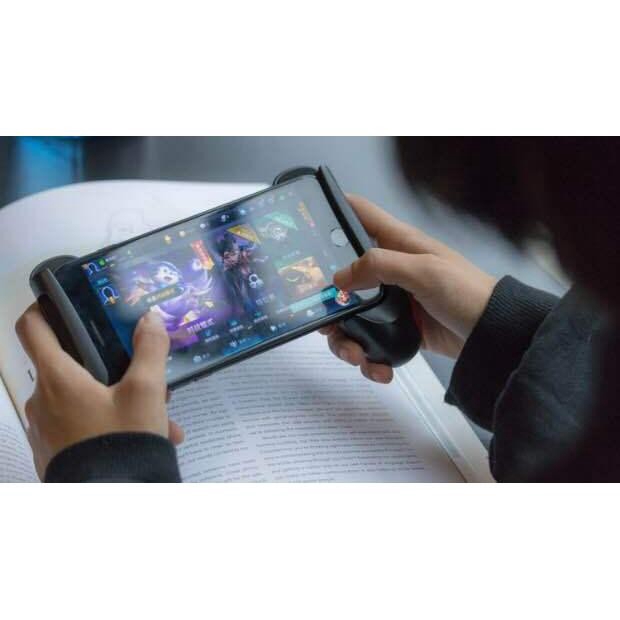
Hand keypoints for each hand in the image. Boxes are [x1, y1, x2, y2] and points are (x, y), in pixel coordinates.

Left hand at [15, 305, 183, 478]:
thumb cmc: (121, 440)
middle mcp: (41, 399)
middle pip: (70, 365)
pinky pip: (81, 425)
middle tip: (144, 375)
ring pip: (83, 399)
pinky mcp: (53, 451)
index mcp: (57, 377)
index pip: (32, 327)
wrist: (112, 502)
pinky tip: (144, 437)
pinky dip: (109, 424)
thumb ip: (150, 350)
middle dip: (111, 367)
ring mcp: (44, 428)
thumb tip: (150, 318)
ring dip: (119, 400)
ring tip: (159, 417)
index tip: (67, 302)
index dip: (44, 307)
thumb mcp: (146, 392)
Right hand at [320, 194, 496, 383]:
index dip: (332, 211)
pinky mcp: (394, 328)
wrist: (493, 335)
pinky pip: (368, 340)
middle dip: (328, 298)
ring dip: (345, 339)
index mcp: (396, 243)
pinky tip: (378, 369)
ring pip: (349, 315)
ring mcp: (389, 300)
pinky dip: (367, 357)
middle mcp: (387, 269)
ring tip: (357, 356)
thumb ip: (380, 266)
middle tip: (323, 318)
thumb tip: (340, 277)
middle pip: (341, 275)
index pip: (359, 214)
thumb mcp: (424, 271)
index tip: (305, 226)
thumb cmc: (465, 293)